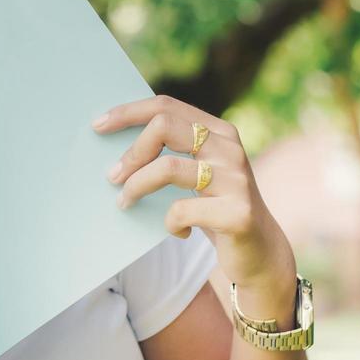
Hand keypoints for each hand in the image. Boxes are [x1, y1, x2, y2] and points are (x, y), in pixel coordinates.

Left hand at [94, 95, 296, 305]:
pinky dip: (170, 224)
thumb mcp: (199, 171)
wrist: (260, 252)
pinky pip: (181, 211)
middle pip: (163, 127)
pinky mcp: (237, 213)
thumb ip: (173, 150)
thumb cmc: (217, 207)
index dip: (129, 113)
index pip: (166, 106)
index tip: (98, 126)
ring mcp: (236, 180)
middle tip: (112, 177)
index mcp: (219, 131)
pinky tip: (179, 231)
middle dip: (131, 153)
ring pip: (167, 168)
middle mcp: (230, 149)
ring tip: (126, 203)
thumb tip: (116, 138)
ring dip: (136, 187)